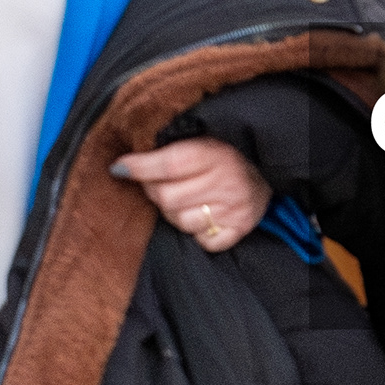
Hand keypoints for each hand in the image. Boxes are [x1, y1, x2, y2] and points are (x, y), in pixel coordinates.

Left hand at [113, 137, 271, 253]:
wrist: (265, 171)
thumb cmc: (222, 156)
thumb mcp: (199, 143)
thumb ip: (164, 154)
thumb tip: (121, 167)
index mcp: (215, 153)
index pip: (169, 164)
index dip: (139, 168)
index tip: (119, 168)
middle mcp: (227, 181)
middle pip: (167, 198)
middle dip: (155, 192)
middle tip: (159, 185)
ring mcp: (234, 209)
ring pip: (181, 222)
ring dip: (175, 214)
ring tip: (186, 200)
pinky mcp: (239, 230)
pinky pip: (202, 241)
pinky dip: (197, 233)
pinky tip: (203, 217)